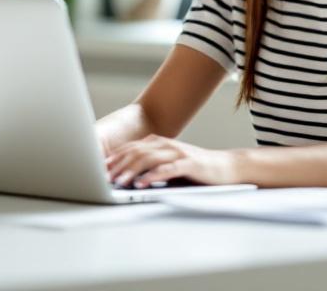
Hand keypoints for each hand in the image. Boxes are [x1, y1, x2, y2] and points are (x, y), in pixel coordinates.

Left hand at [104, 134, 239, 188]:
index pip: (132, 148)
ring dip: (132, 170)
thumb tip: (127, 176)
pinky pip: (167, 169)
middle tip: (104, 176)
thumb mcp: (170, 165)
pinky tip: (142, 183)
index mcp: (159, 143)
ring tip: (119, 180)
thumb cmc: (196, 170)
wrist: (227, 168)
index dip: (115, 158)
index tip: (99, 168)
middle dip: (118, 164)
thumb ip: (151, 166)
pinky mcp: (189, 164)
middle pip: (137, 152)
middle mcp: (167, 144)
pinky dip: (153, 175)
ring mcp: (178, 153)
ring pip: (149, 159)